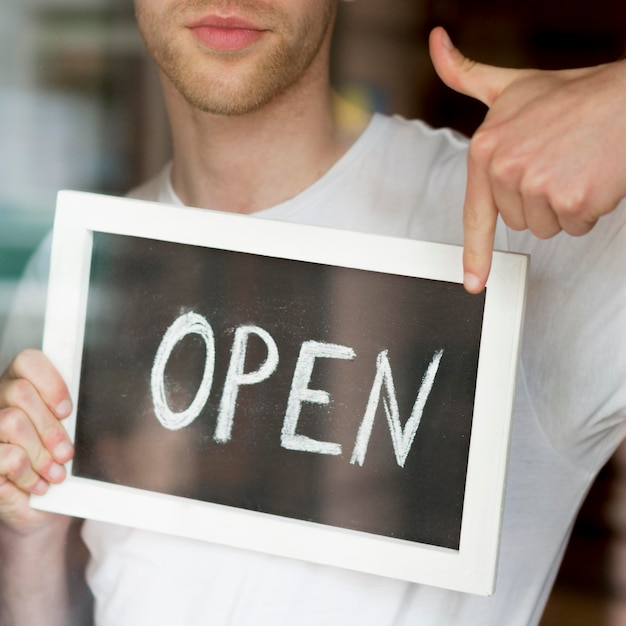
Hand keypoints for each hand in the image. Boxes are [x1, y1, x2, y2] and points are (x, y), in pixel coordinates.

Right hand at [0, 350, 72, 534]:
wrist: (40, 511)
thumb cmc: (57, 466)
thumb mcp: (71, 436)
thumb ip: (70, 415)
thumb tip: (83, 407)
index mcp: (19, 387)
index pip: (28, 361)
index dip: (50, 383)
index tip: (66, 410)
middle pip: (20, 392)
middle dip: (50, 426)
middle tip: (66, 452)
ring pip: (11, 421)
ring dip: (40, 452)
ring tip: (54, 472)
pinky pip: (7, 456)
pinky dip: (27, 473)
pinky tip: (36, 484)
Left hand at [429, 26, 625, 292]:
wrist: (625, 97)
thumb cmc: (571, 95)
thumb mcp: (509, 84)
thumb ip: (466, 75)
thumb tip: (436, 46)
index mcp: (485, 148)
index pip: (475, 213)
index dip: (475, 253)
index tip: (473, 282)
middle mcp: (505, 168)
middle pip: (519, 220)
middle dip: (540, 199)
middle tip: (558, 163)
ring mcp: (537, 186)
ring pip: (546, 227)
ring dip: (564, 205)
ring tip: (575, 165)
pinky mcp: (570, 201)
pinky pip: (575, 226)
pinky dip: (588, 208)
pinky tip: (592, 175)